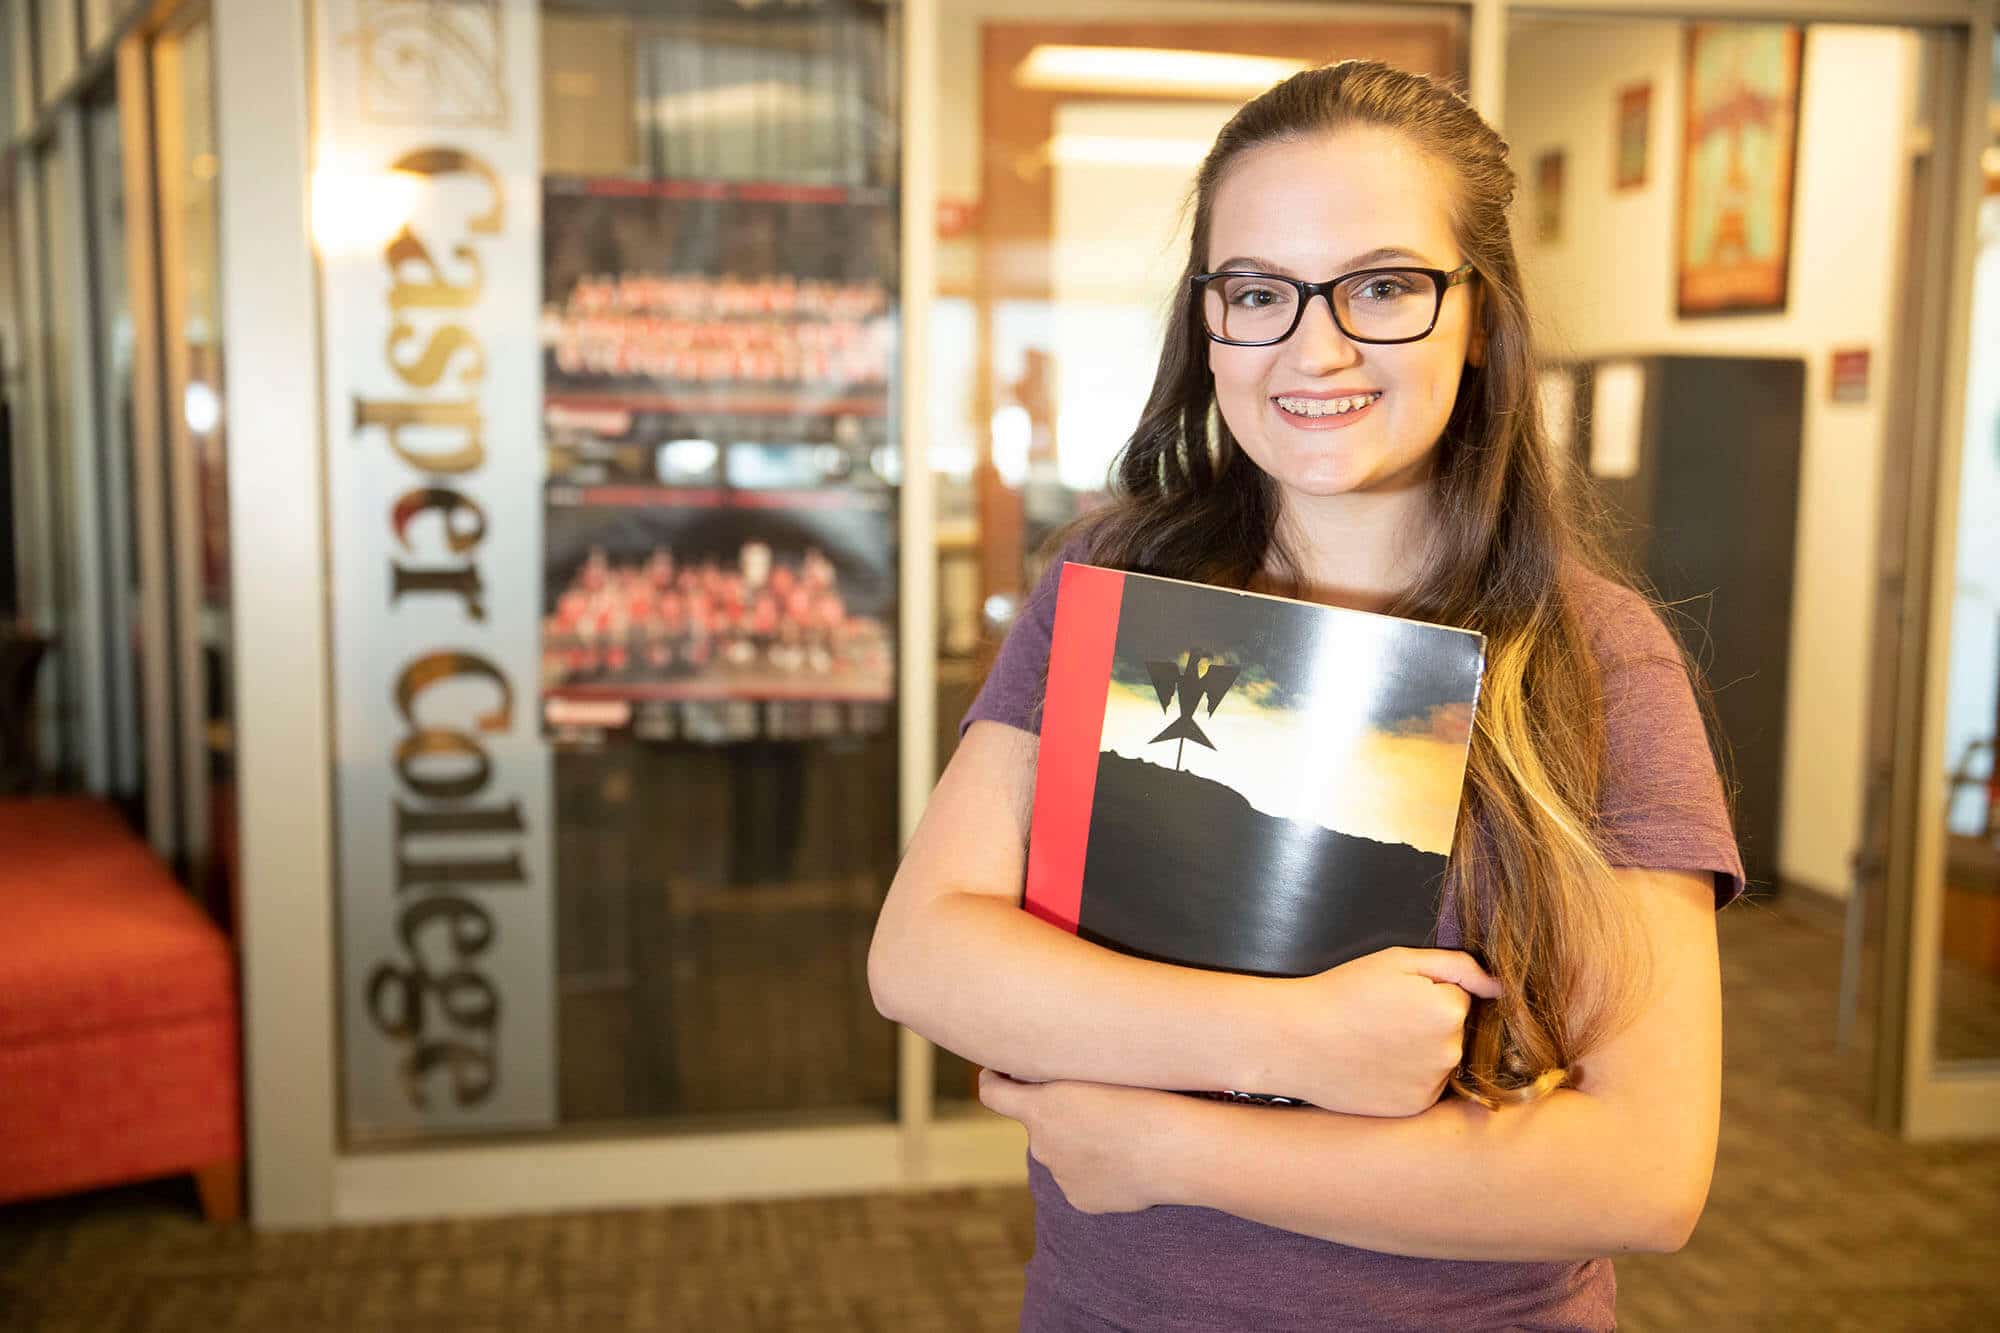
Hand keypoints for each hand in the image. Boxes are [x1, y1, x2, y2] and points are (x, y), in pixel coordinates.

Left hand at [976, 1070, 1185, 1213]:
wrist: (1177, 1148)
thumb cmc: (1147, 1095)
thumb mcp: (1099, 1069)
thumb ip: (1065, 1075)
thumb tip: (1050, 1077)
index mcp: (1040, 1108)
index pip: (992, 1093)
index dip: (992, 1080)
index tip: (998, 1072)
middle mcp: (1042, 1145)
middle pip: (1039, 1124)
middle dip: (1059, 1115)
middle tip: (1100, 1103)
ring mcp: (1061, 1176)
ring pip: (1064, 1153)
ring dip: (1083, 1143)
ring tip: (1126, 1132)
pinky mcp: (1082, 1200)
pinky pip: (1083, 1179)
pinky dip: (1100, 1171)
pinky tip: (1130, 1161)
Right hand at [1273, 947, 1501, 1116]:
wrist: (1295, 1040)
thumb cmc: (1342, 993)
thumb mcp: (1397, 960)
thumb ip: (1457, 966)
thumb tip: (1501, 985)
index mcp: (1449, 1011)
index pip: (1458, 998)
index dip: (1425, 992)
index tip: (1392, 995)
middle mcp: (1450, 1052)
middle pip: (1453, 1031)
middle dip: (1426, 1023)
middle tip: (1380, 1018)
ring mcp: (1432, 1085)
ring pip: (1439, 1060)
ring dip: (1419, 1051)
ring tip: (1374, 1042)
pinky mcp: (1414, 1108)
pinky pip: (1424, 1086)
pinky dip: (1406, 1077)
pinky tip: (1375, 1066)